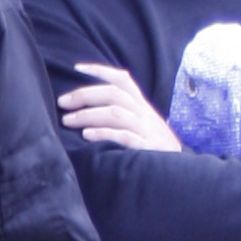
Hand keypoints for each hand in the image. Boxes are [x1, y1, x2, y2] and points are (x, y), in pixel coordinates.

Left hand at [60, 63, 178, 151]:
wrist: (178, 173)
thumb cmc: (152, 149)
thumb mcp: (141, 126)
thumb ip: (121, 115)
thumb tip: (86, 108)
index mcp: (141, 107)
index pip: (122, 80)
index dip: (100, 71)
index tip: (77, 67)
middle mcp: (144, 114)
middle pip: (114, 94)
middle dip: (85, 95)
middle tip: (63, 103)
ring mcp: (147, 131)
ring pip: (116, 113)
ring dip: (88, 115)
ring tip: (68, 121)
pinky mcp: (148, 149)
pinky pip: (124, 137)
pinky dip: (104, 134)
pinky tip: (87, 135)